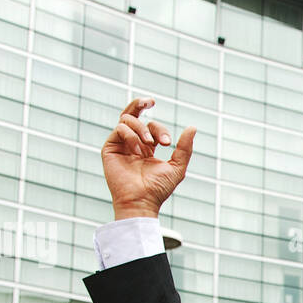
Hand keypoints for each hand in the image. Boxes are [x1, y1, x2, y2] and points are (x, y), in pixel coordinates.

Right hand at [101, 97, 195, 218]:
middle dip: (140, 103)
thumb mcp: (177, 166)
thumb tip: (192, 127)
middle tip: (151, 101)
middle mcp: (132, 143)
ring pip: (127, 119)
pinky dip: (131, 135)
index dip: (160, 130)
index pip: (152, 127)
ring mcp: (120, 145)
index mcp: (147, 147)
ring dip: (141, 128)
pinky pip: (119, 128)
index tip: (167, 143)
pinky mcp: (110, 148)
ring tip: (148, 144)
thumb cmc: (158, 188)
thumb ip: (184, 148)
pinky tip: (138, 150)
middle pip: (132, 114)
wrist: (142, 201)